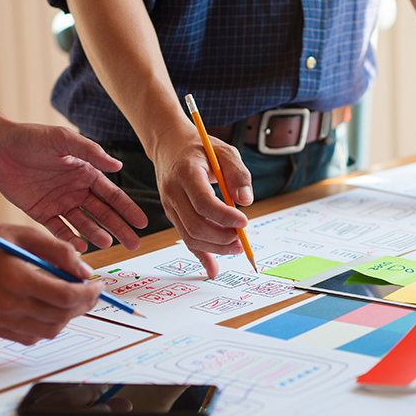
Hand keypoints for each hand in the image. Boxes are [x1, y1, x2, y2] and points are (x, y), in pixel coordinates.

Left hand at [0, 122, 147, 251]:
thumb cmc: (31, 137)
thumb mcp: (63, 140)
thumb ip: (90, 152)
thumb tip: (118, 165)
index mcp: (86, 173)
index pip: (113, 195)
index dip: (128, 209)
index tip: (141, 223)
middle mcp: (76, 190)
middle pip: (103, 214)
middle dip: (119, 228)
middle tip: (134, 244)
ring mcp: (59, 203)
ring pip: (84, 224)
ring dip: (96, 234)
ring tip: (108, 243)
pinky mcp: (41, 213)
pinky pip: (59, 230)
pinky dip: (70, 239)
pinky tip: (81, 246)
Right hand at [0, 221, 103, 344]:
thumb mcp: (25, 234)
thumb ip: (59, 251)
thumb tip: (86, 271)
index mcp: (16, 278)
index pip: (65, 296)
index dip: (89, 292)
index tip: (98, 284)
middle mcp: (7, 304)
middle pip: (61, 316)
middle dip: (83, 304)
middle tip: (90, 291)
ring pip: (49, 330)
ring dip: (67, 317)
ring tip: (70, 298)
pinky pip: (30, 337)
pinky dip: (47, 326)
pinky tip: (48, 308)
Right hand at [150, 125, 253, 277]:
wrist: (169, 146)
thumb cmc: (200, 148)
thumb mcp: (224, 151)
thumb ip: (238, 173)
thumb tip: (246, 201)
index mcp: (186, 173)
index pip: (203, 202)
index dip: (225, 216)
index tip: (244, 221)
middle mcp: (173, 192)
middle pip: (195, 225)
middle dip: (222, 237)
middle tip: (242, 238)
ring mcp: (170, 206)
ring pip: (190, 237)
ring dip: (216, 248)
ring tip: (237, 246)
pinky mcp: (173, 216)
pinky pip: (186, 239)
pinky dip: (201, 255)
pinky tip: (213, 268)